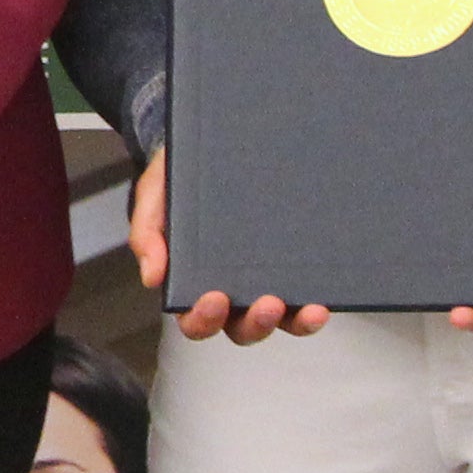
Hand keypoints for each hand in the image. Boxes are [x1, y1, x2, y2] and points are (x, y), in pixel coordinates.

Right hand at [136, 152, 324, 345]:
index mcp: (192, 283)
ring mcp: (264, 281)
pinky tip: (324, 298)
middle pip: (241, 328)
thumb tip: (152, 277)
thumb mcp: (154, 197)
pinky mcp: (292, 267)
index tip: (215, 298)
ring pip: (280, 321)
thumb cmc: (177, 178)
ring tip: (310, 310)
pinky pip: (306, 298)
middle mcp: (231, 291)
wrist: (212, 144)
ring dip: (294, 322)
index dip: (204, 318)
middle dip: (255, 323)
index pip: (196, 318)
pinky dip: (315, 307)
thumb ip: (147, 233)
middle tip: (268, 303)